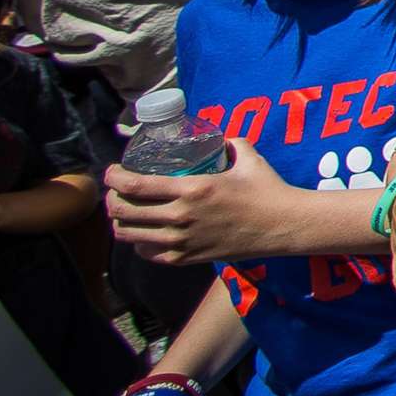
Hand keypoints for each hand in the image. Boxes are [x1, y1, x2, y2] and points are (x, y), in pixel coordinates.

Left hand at [105, 139, 299, 264]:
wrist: (284, 225)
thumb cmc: (268, 189)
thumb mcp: (248, 157)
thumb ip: (229, 143)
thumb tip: (219, 138)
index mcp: (193, 188)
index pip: (135, 185)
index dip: (113, 178)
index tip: (112, 171)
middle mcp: (181, 216)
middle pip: (124, 212)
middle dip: (111, 201)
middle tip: (116, 193)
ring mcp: (182, 240)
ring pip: (130, 235)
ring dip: (121, 223)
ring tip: (126, 213)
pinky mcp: (187, 258)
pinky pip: (148, 254)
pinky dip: (139, 244)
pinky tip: (145, 235)